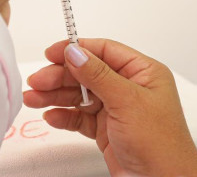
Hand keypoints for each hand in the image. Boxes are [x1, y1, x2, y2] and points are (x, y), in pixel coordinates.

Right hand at [23, 39, 196, 176]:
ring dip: (55, 96)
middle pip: (86, 73)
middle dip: (59, 77)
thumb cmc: (162, 146)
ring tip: (34, 98)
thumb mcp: (127, 102)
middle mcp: (128, 87)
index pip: (103, 51)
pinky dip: (64, 115)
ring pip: (79, 94)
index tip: (53, 53)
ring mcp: (116, 108)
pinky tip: (51, 116)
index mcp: (142, 72)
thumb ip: (98, 75)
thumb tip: (75, 52)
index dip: (76, 50)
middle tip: (38, 81)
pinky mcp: (106, 128)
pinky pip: (79, 116)